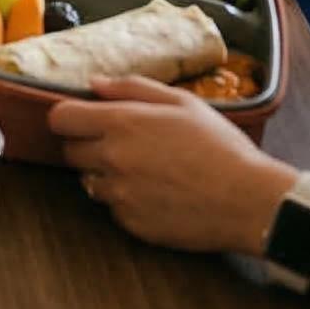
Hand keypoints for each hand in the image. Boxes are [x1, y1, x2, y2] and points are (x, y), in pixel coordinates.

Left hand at [50, 76, 295, 254]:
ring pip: (90, 182)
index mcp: (121, 123)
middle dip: (87, 145)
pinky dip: (127, 201)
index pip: (60, 118)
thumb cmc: (220, 146)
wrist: (250, 201)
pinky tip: (156, 194)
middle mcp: (113, 159)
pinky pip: (114, 209)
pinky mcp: (133, 225)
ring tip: (144, 170)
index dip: (68, 117)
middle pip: (71, 152)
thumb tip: (94, 83)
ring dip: (106, 175)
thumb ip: (131, 87)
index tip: (82, 118)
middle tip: (120, 144)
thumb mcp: (181, 101)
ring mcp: (121, 196)